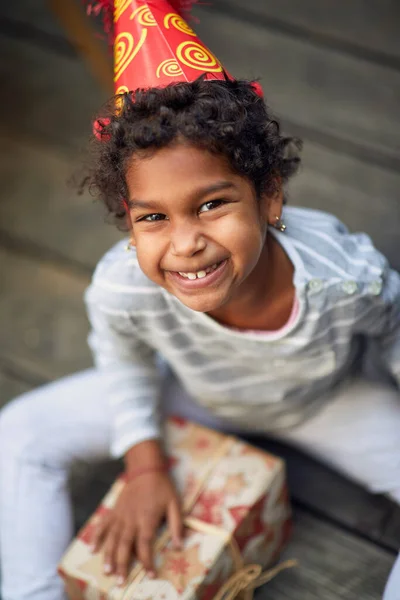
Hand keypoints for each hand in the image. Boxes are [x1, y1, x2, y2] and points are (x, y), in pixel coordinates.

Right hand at [90, 471, 181, 585]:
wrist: (145, 468)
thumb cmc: (162, 487)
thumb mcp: (175, 503)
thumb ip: (176, 525)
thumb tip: (179, 546)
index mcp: (147, 519)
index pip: (145, 545)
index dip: (147, 561)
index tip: (150, 575)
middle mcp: (131, 519)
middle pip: (124, 545)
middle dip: (122, 565)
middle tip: (119, 582)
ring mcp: (120, 515)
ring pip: (112, 538)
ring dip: (108, 555)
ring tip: (106, 571)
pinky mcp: (114, 510)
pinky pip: (103, 525)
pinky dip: (97, 536)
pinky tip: (92, 549)